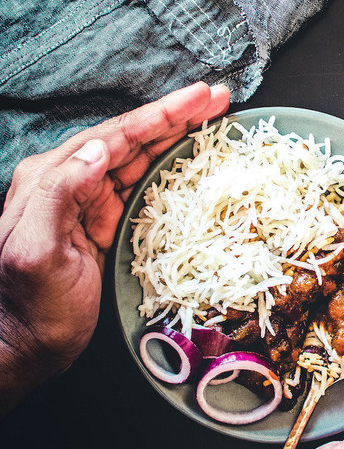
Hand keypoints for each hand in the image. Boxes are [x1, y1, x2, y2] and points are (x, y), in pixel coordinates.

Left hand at [0, 81, 229, 411]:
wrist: (21, 350)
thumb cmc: (28, 308)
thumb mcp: (37, 252)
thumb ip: (60, 195)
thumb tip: (98, 150)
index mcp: (50, 178)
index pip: (113, 136)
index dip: (159, 115)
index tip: (198, 98)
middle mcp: (68, 181)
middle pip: (131, 138)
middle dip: (175, 115)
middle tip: (217, 98)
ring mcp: (87, 201)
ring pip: (139, 156)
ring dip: (176, 133)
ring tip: (213, 114)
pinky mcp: (103, 222)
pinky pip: (140, 182)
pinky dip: (168, 163)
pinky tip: (190, 153)